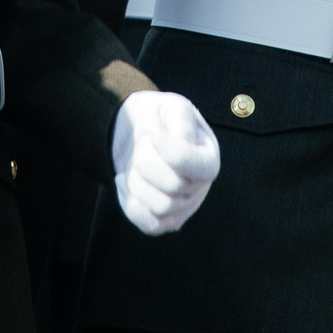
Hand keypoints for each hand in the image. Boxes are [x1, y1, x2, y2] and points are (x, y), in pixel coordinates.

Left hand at [109, 89, 219, 236]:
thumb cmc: (160, 121)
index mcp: (208, 158)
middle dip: (147, 161)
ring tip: (133, 162)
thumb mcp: (172, 107)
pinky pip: (150, 224)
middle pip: (174, 186)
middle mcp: (200, 187)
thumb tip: (181, 143)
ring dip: (137, 181)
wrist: (140, 135)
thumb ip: (180, 119)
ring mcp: (183, 207)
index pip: (198, 167)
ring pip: (160, 207)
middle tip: (141, 145)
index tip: (152, 134)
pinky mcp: (164, 221)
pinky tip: (124, 180)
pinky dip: (131, 202)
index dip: (171, 151)